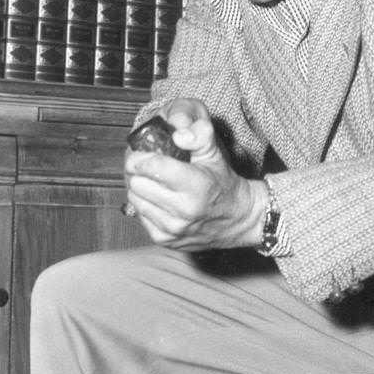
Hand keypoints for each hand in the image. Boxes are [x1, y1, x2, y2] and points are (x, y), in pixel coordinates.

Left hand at [124, 99, 266, 250]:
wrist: (239, 220)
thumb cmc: (223, 184)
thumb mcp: (215, 154)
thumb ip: (199, 135)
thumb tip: (177, 133)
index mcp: (196, 186)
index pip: (152, 167)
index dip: (138, 157)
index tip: (138, 153)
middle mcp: (183, 211)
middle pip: (137, 183)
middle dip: (137, 172)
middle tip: (144, 166)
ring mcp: (173, 229)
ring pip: (135, 200)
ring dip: (139, 188)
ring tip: (151, 182)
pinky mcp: (166, 240)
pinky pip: (140, 216)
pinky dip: (145, 206)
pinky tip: (158, 200)